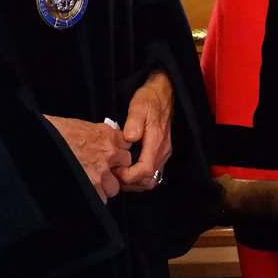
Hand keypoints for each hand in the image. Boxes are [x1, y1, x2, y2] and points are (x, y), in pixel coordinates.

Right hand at [45, 114, 131, 203]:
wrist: (38, 141)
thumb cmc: (55, 132)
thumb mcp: (81, 125)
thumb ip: (98, 134)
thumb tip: (103, 141)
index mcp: (107, 135)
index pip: (126, 146)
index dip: (119, 152)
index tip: (112, 156)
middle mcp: (108, 153)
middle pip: (125, 167)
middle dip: (115, 171)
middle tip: (101, 171)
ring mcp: (100, 172)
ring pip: (114, 187)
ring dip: (104, 187)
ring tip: (90, 184)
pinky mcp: (90, 187)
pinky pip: (101, 199)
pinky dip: (94, 198)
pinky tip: (83, 192)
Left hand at [114, 70, 174, 192]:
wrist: (163, 94)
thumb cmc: (149, 100)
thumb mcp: (138, 107)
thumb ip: (134, 123)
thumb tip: (129, 138)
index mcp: (157, 142)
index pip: (145, 171)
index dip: (128, 176)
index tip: (115, 169)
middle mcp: (163, 151)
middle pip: (148, 181)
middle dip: (130, 182)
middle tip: (114, 174)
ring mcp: (163, 154)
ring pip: (151, 180)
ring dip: (134, 182)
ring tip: (119, 173)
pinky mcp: (161, 153)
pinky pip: (152, 173)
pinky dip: (139, 177)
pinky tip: (128, 169)